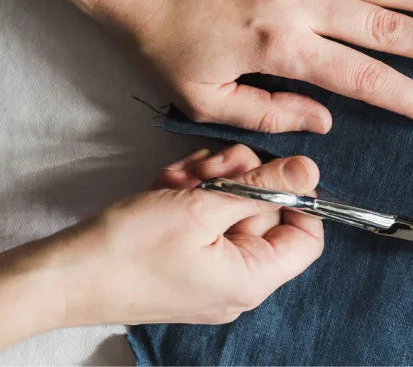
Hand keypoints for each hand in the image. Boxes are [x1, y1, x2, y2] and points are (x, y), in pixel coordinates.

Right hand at [0, 144, 323, 347]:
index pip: (308, 237)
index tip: (277, 169)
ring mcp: (213, 270)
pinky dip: (193, 197)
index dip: (300, 198)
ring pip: (235, 208)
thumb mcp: (204, 206)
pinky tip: (168, 186)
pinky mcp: (189, 259)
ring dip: (213, 182)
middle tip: (211, 168)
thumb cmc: (130, 248)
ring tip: (181, 178)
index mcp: (253, 279)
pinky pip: (209, 219)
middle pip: (269, 214)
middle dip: (242, 179)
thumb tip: (309, 170)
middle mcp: (239, 281)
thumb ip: (263, 186)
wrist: (66, 274)